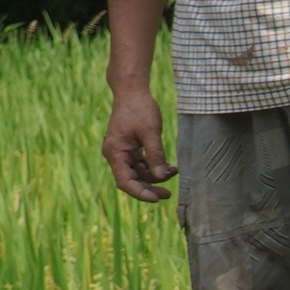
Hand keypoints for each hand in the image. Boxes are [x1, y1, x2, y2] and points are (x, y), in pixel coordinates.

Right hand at [103, 83, 175, 201]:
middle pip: (131, 180)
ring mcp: (121, 152)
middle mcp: (115, 155)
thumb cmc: (139, 108)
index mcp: (115, 153)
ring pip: (137, 173)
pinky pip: (140, 163)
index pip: (125, 182)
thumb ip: (156, 155)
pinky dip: (153, 166)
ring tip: (175, 171)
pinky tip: (169, 166)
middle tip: (168, 194)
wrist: (131, 91)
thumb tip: (161, 177)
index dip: (141, 193)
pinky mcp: (128, 148)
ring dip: (155, 175)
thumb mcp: (151, 132)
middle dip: (150, 187)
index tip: (157, 199)